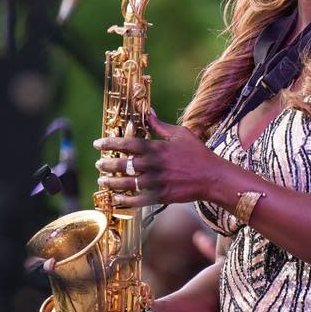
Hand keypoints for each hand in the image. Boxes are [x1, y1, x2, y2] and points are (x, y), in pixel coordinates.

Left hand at [94, 110, 222, 207]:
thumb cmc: (197, 153)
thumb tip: (148, 111)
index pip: (128, 143)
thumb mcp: (180, 133)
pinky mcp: (161, 195)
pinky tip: (116, 199)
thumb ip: (160, 125)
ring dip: (112, 183)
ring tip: (102, 181)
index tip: (97, 144)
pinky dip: (125, 200)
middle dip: (108, 164)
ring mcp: (157, 181)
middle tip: (98, 164)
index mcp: (157, 147)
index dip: (110, 143)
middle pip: (124, 164)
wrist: (212, 177)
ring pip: (128, 183)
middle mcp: (154, 164)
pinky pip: (138, 200)